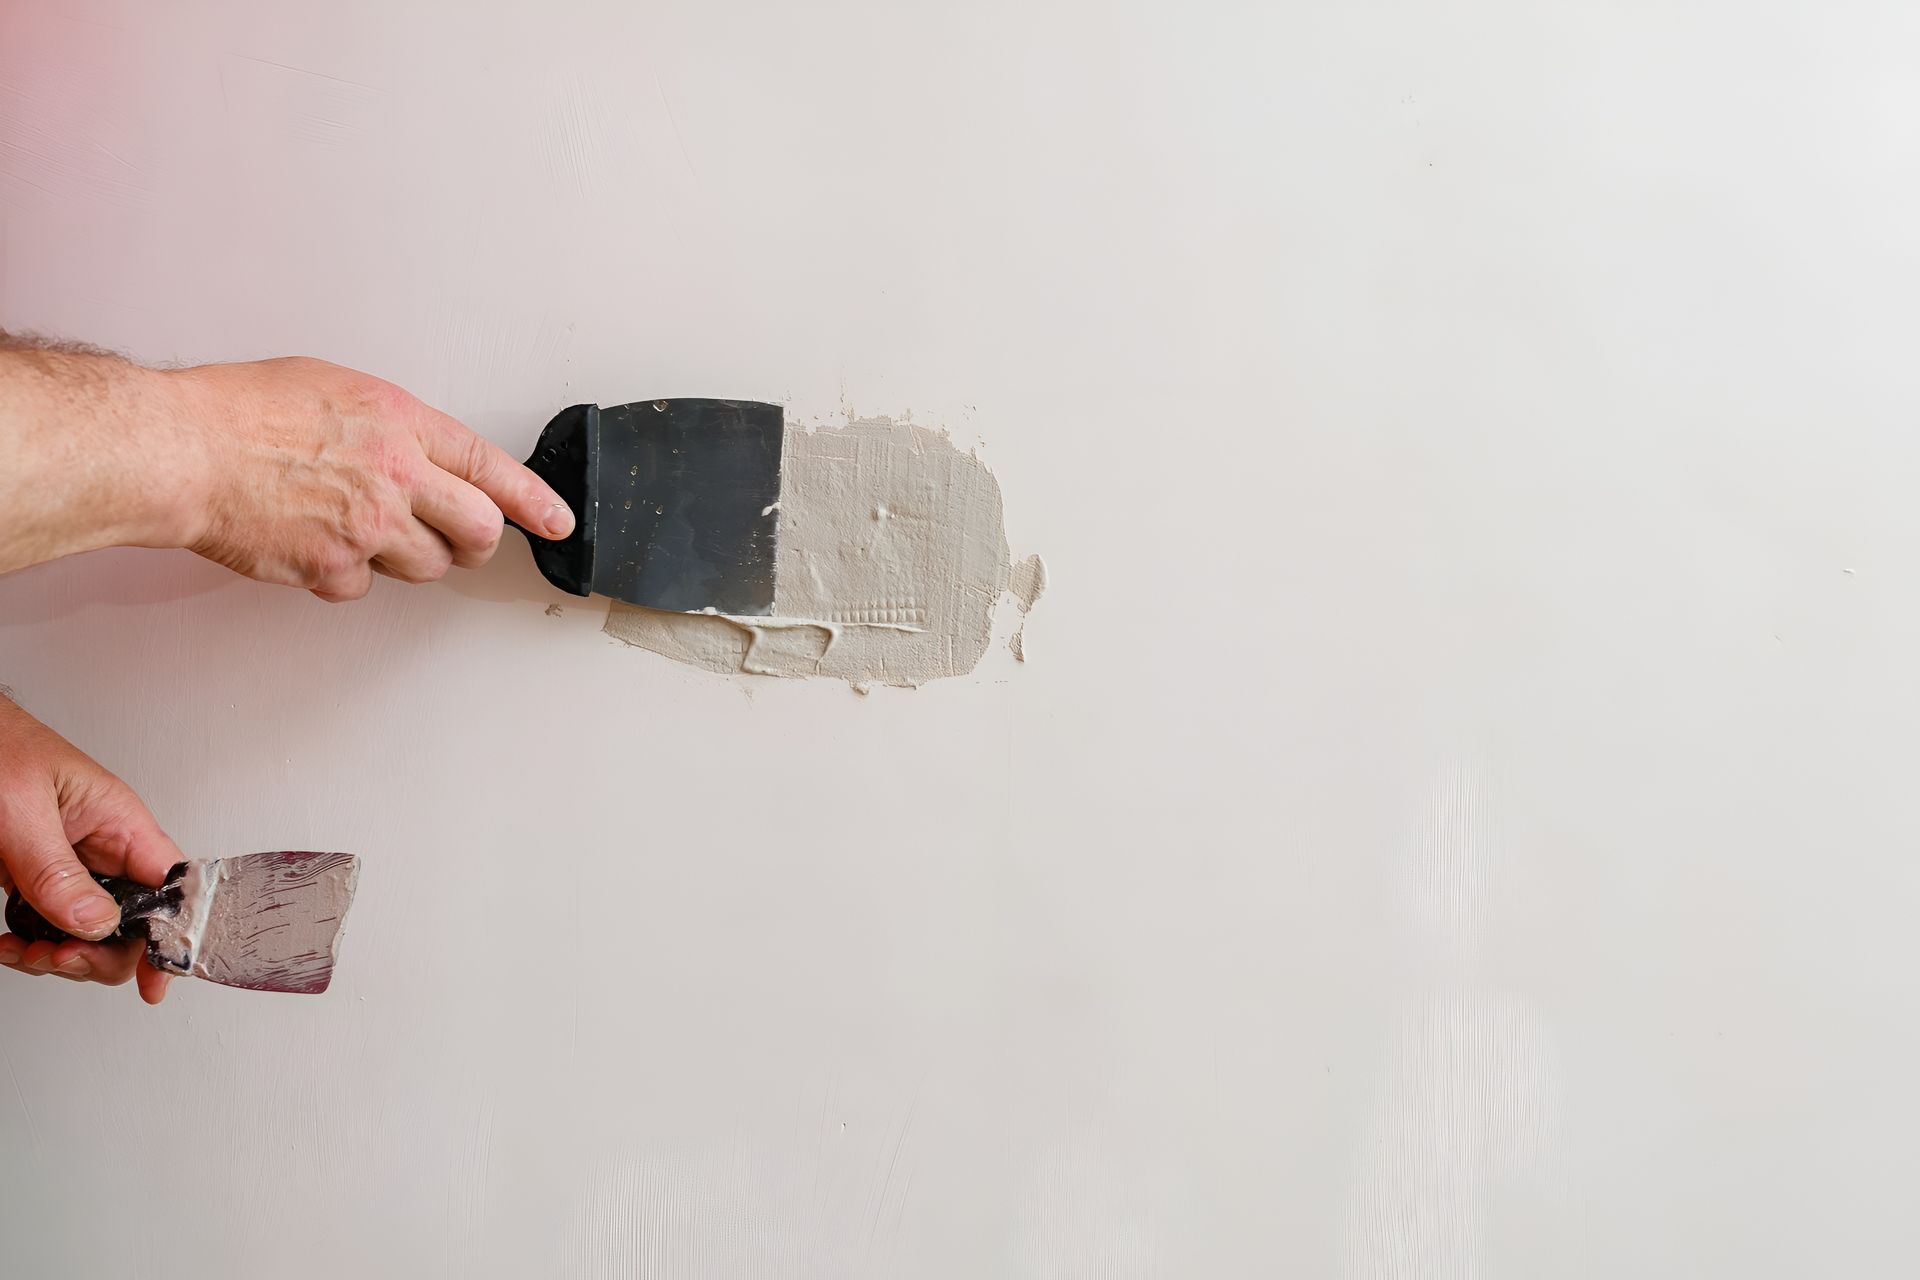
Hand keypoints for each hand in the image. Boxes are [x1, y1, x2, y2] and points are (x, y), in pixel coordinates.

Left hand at [0, 697, 180, 1003]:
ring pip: (92, 935)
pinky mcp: (38, 879)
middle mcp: (102, 848)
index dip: (171, 934)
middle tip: (58, 959)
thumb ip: (57, 871)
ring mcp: (71, 866)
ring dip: (58, 957)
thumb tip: (95, 924)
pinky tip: (10, 945)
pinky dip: (30, 949)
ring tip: (22, 952)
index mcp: (119, 821)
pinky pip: (52, 928)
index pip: (169, 886)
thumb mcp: (21, 811)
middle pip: (132, 924)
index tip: (155, 977)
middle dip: (98, 955)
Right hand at [164, 357, 574, 600]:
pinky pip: (364, 587)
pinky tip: (319, 544)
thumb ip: (393, 428)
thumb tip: (423, 457)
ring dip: (411, 557)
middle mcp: (396, 477)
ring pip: (428, 567)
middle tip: (467, 542)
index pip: (492, 467)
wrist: (185, 449)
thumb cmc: (244, 410)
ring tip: (368, 528)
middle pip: (479, 532)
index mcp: (402, 423)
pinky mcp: (333, 568)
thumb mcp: (339, 390)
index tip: (557, 521)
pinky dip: (347, 574)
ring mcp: (368, 528)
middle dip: (481, 543)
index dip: (534, 501)